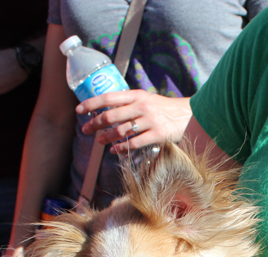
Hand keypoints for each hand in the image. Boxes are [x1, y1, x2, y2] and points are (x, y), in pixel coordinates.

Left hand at [75, 90, 191, 152]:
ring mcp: (149, 121)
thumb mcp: (146, 99)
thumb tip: (106, 110)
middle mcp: (141, 106)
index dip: (91, 104)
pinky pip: (134, 142)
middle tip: (86, 130)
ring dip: (106, 137)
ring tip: (99, 142)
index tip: (79, 109)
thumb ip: (129, 103)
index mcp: (136, 95)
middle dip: (94, 124)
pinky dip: (121, 147)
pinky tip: (114, 150)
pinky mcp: (157, 134)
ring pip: (121, 131)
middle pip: (111, 116)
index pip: (108, 97)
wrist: (188, 114)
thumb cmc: (163, 108)